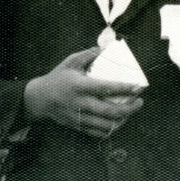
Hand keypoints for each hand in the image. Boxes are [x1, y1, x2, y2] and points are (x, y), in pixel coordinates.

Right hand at [23, 47, 144, 139]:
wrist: (39, 99)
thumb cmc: (57, 78)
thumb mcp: (70, 62)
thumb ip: (88, 54)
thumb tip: (105, 47)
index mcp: (80, 86)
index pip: (106, 88)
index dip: (124, 89)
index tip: (138, 87)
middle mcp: (80, 103)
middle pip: (110, 111)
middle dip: (129, 109)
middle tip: (140, 102)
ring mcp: (79, 117)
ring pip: (106, 125)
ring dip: (122, 121)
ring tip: (130, 112)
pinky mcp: (78, 126)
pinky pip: (98, 133)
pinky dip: (110, 130)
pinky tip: (118, 122)